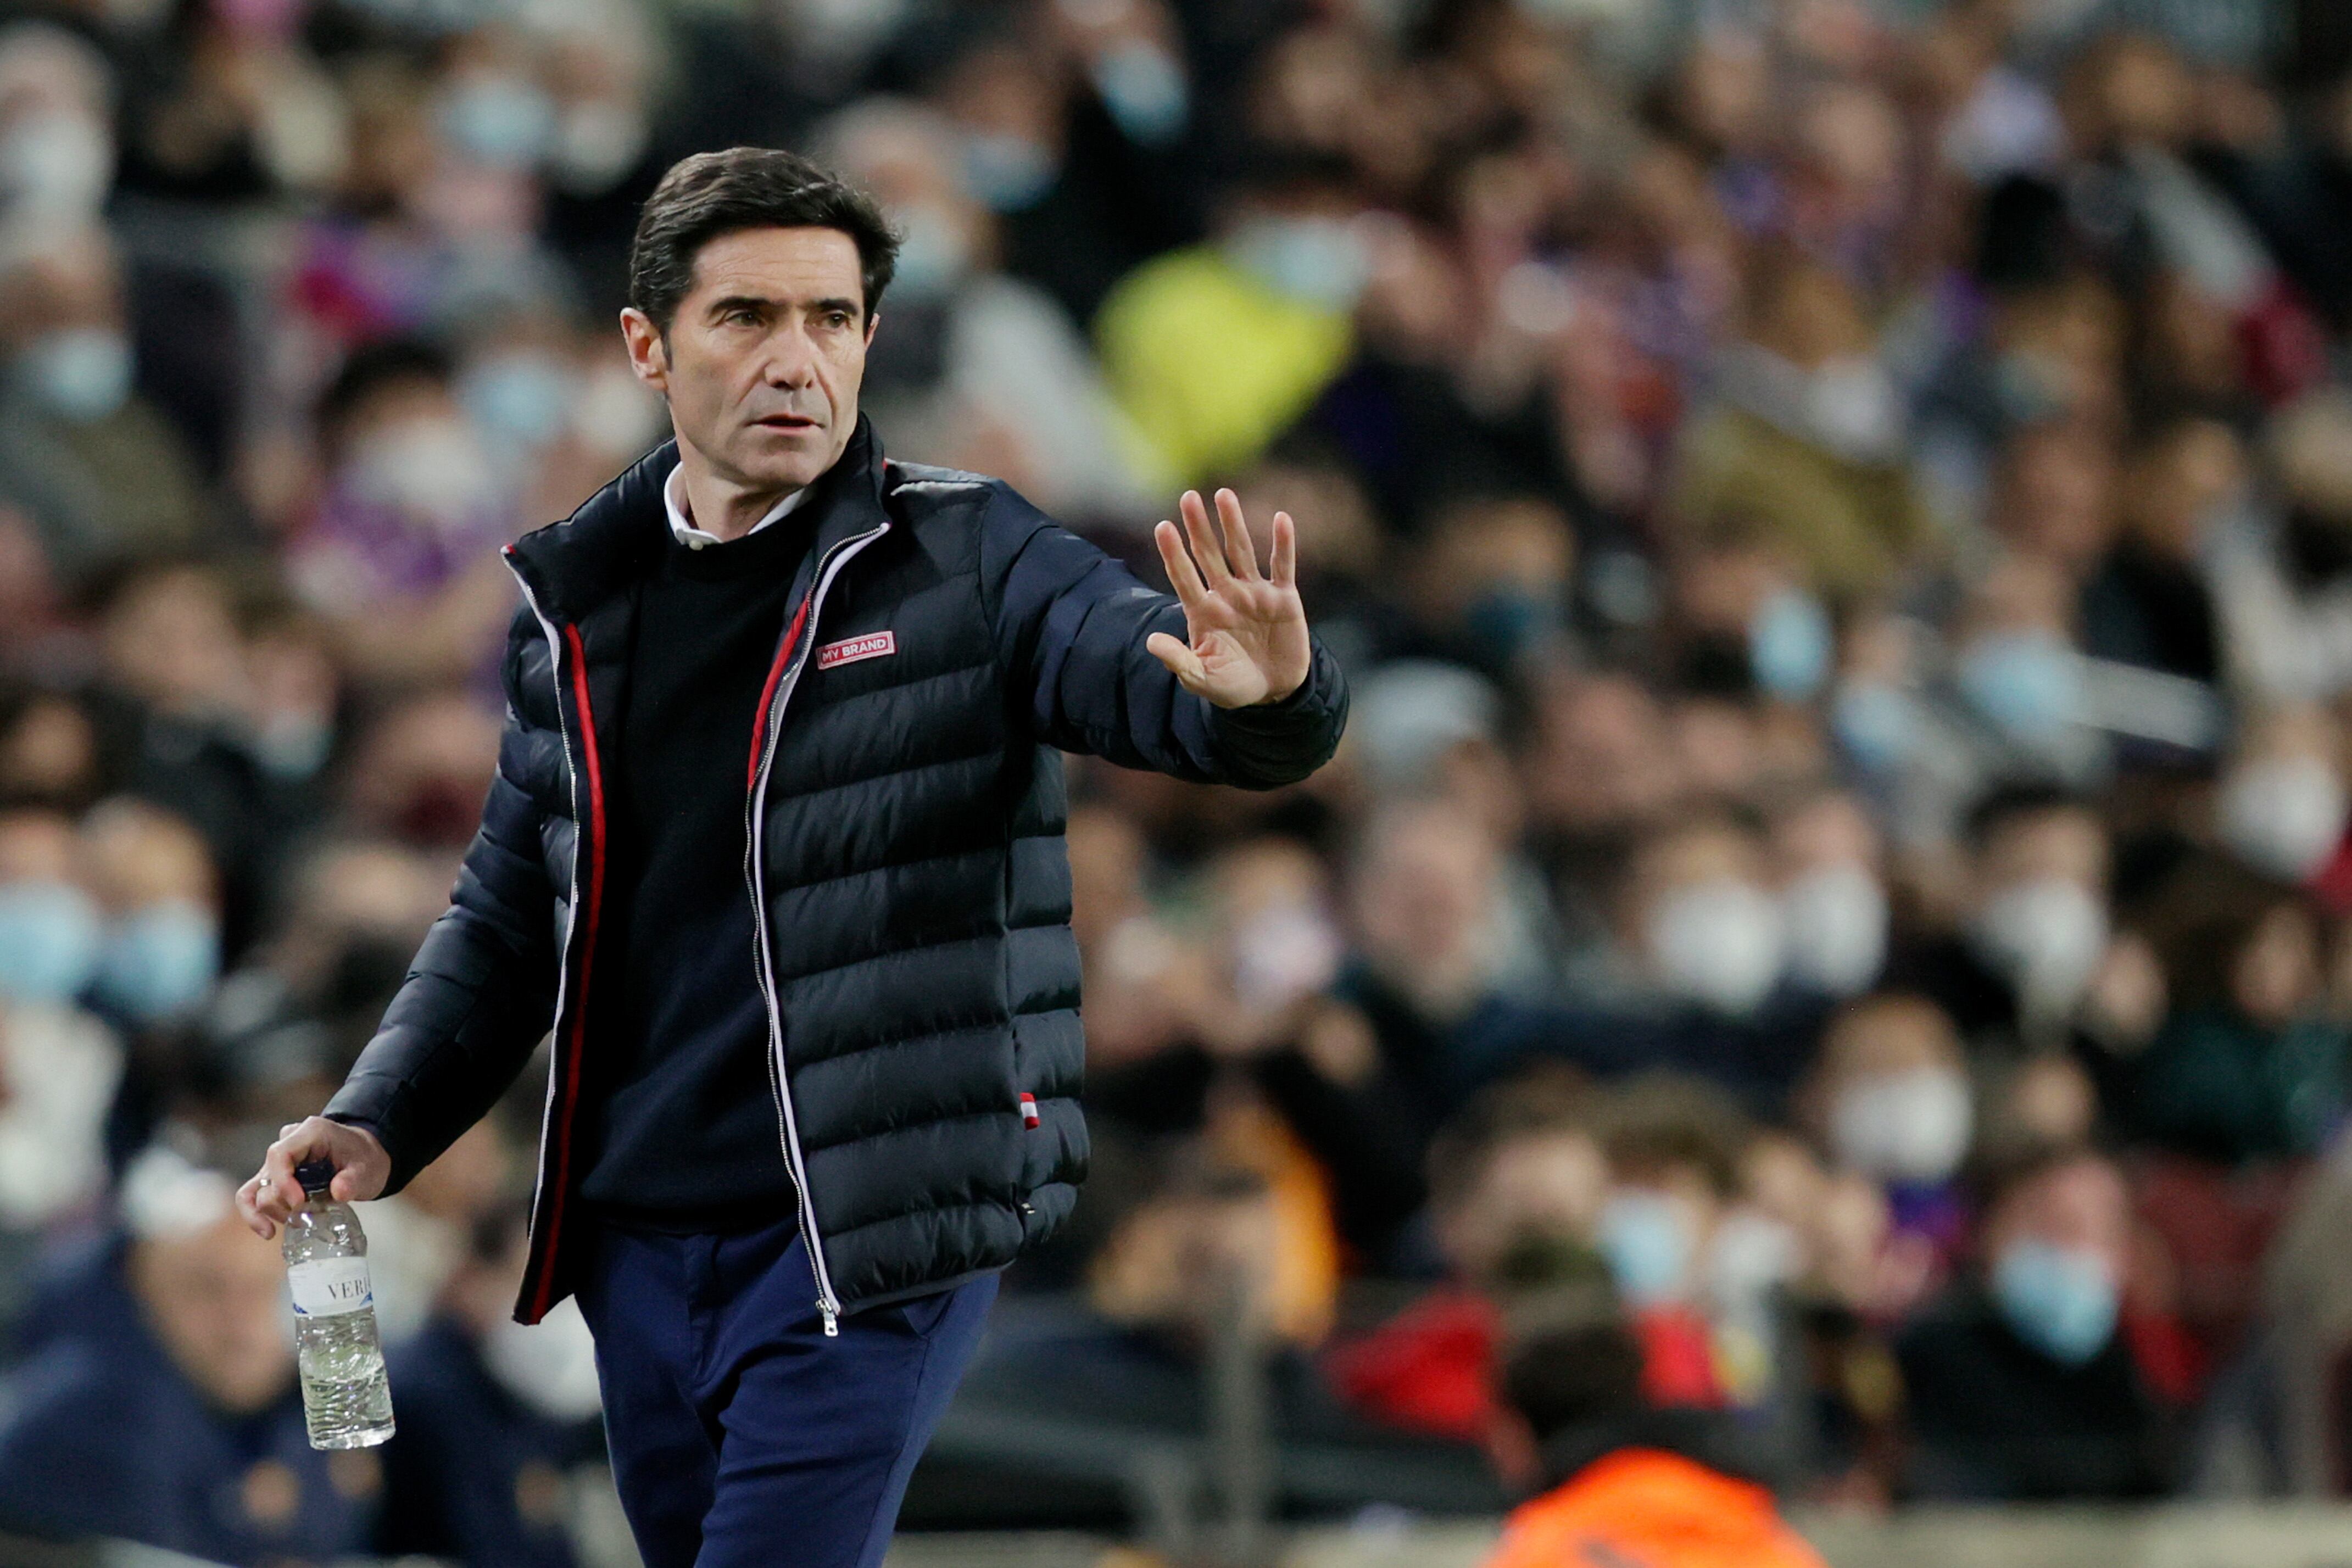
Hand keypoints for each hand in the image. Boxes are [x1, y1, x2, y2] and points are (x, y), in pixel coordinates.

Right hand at [236, 1117, 390, 1239]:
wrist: (364, 1157)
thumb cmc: (363, 1158)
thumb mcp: (367, 1168)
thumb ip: (354, 1179)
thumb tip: (339, 1192)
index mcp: (310, 1133)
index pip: (280, 1155)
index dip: (283, 1183)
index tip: (298, 1204)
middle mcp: (288, 1143)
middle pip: (267, 1177)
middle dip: (284, 1203)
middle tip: (309, 1215)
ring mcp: (277, 1161)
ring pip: (254, 1189)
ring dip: (272, 1212)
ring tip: (297, 1222)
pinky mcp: (273, 1177)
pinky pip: (252, 1195)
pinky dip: (255, 1214)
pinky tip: (268, 1232)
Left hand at [1148, 488, 1310, 708]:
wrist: (1274, 692)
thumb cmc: (1232, 684)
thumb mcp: (1202, 678)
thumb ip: (1180, 661)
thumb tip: (1151, 642)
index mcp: (1203, 612)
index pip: (1183, 577)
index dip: (1174, 553)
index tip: (1163, 526)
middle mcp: (1226, 595)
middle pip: (1209, 555)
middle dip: (1198, 528)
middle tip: (1188, 497)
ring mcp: (1255, 593)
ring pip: (1241, 552)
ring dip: (1233, 524)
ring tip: (1224, 495)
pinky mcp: (1284, 598)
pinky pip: (1283, 566)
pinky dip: (1284, 544)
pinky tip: (1282, 519)